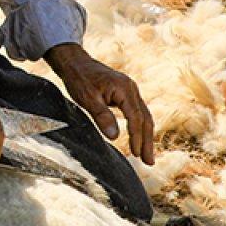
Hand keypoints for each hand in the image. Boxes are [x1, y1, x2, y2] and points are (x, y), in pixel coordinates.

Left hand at [45, 43, 154, 164]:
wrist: (76, 63)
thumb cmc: (80, 79)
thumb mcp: (87, 99)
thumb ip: (101, 116)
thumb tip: (114, 137)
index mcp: (124, 88)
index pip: (135, 116)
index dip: (136, 137)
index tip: (136, 153)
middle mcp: (131, 88)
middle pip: (145, 118)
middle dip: (147, 141)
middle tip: (149, 162)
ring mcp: (130, 90)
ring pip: (143, 116)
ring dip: (146, 136)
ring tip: (146, 156)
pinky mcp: (126, 94)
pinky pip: (137, 112)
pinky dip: (139, 127)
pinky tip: (139, 139)